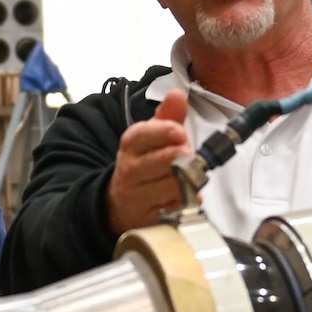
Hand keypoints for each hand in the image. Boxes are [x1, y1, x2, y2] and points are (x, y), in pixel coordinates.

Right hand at [104, 88, 193, 232]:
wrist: (121, 200)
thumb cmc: (144, 162)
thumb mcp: (152, 136)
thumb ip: (168, 116)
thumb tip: (177, 95)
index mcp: (131, 143)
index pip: (143, 135)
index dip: (163, 132)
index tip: (180, 132)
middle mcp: (130, 168)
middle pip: (161, 161)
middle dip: (181, 157)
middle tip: (189, 155)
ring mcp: (136, 195)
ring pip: (170, 186)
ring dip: (186, 180)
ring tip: (189, 176)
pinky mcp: (145, 217)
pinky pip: (173, 208)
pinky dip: (184, 201)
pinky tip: (185, 195)